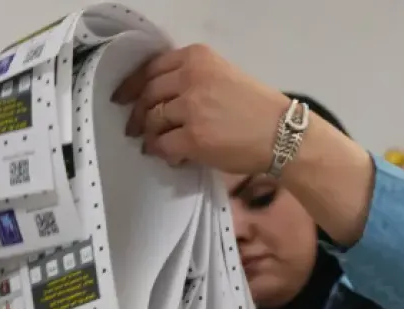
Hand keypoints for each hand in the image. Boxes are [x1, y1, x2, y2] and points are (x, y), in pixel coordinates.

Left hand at [113, 44, 289, 172]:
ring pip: (152, 121)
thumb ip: (191, 79)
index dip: (131, 85)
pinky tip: (170, 156)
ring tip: (153, 144)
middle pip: (147, 95)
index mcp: (197, 57)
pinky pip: (162, 145)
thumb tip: (158, 98)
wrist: (281, 132)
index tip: (122, 97)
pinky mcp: (193, 138)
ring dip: (148, 135)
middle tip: (132, 128)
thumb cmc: (255, 107)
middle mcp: (191, 78)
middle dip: (135, 114)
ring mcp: (191, 108)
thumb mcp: (222, 76)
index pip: (151, 68)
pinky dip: (161, 152)